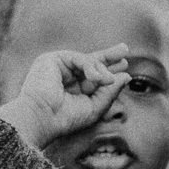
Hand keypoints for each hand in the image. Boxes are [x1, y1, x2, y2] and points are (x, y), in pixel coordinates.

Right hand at [0, 45, 129, 150]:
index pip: (93, 76)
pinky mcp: (51, 59)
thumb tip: (126, 76)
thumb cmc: (66, 119)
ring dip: (101, 70)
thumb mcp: (95, 107)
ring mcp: (57, 67)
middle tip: (124, 49)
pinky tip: (97, 77)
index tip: (124, 66)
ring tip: (107, 80)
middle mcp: (65, 76)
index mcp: (73, 90)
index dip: (109, 70)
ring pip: (87, 60)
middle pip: (90, 61)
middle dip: (108, 56)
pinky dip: (90, 66)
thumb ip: (110, 92)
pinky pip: (78, 58)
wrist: (42, 118)